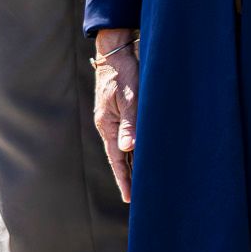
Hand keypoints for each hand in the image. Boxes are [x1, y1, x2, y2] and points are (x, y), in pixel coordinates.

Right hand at [89, 28, 139, 203]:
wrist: (116, 54)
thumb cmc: (125, 74)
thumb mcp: (130, 97)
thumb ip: (130, 122)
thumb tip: (127, 148)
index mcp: (108, 126)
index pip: (117, 159)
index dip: (124, 179)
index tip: (130, 198)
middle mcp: (109, 126)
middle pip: (120, 158)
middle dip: (128, 177)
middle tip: (138, 197)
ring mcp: (114, 120)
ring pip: (124, 148)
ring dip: (132, 165)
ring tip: (142, 183)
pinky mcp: (120, 113)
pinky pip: (127, 136)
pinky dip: (134, 149)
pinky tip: (142, 155)